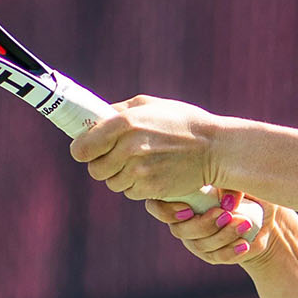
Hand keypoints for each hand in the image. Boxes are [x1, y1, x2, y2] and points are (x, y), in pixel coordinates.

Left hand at [69, 95, 225, 202]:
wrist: (215, 148)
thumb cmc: (182, 122)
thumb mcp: (150, 105)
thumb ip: (119, 111)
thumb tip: (95, 120)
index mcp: (124, 123)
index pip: (82, 148)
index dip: (83, 150)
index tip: (88, 149)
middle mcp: (128, 148)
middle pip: (95, 169)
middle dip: (102, 164)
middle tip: (117, 157)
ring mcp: (139, 171)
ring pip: (112, 183)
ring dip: (121, 176)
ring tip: (140, 163)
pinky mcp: (151, 189)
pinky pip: (130, 192)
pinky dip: (137, 186)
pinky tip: (153, 173)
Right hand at [146, 190, 276, 264]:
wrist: (263, 216)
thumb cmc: (243, 189)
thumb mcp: (238, 180)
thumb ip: (229, 185)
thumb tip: (227, 202)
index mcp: (180, 198)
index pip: (156, 206)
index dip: (166, 212)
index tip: (189, 210)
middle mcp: (183, 222)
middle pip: (180, 231)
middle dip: (202, 225)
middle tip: (225, 214)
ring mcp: (196, 240)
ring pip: (200, 245)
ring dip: (222, 235)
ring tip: (245, 223)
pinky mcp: (212, 255)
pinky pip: (217, 257)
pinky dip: (231, 251)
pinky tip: (245, 243)